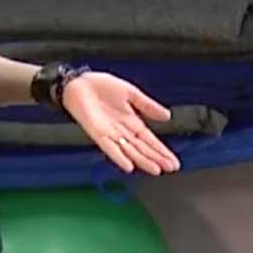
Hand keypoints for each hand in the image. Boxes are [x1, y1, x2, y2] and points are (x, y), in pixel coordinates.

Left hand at [62, 72, 179, 174]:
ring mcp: (110, 134)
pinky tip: (128, 165)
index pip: (150, 140)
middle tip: (171, 168)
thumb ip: (148, 106)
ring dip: (143, 161)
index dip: (162, 150)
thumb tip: (167, 116)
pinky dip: (119, 157)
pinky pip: (109, 148)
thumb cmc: (100, 86)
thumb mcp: (131, 93)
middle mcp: (122, 131)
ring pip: (129, 151)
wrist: (79, 82)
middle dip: (157, 158)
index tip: (173, 161)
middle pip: (143, 148)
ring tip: (156, 169)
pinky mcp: (97, 133)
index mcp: (131, 121)